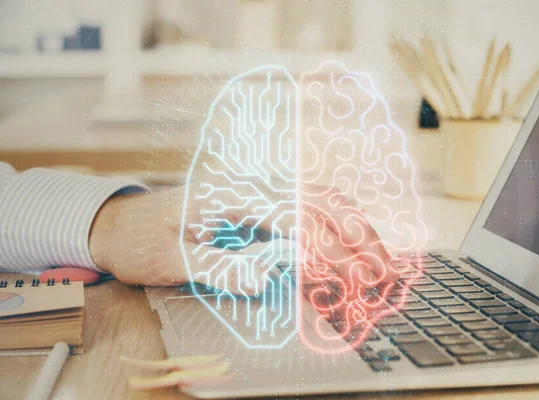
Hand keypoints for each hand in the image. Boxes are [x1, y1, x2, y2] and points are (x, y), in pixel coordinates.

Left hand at [89, 184, 392, 291]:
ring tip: (381, 259)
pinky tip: (352, 243)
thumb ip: (218, 267)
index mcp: (235, 195)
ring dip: (355, 228)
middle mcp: (254, 187)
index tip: (354, 279)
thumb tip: (264, 281)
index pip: (297, 218)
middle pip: (321, 202)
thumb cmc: (143, 239)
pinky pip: (308, 209)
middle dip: (358, 237)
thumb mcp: (170, 257)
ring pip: (321, 200)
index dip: (330, 250)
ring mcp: (260, 194)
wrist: (121, 222)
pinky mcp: (260, 207)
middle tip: (385, 271)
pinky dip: (337, 226)